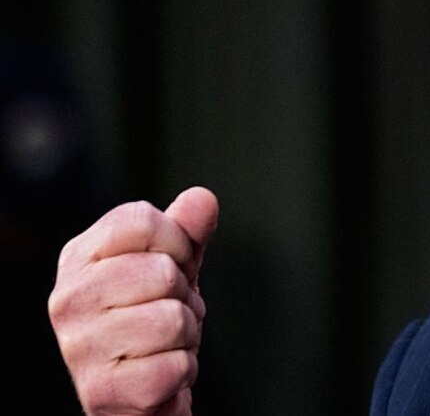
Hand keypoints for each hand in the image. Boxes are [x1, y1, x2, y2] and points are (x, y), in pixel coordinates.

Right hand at [48, 187, 219, 415]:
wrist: (139, 389)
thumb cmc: (153, 316)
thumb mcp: (174, 264)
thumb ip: (187, 229)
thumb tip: (202, 198)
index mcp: (79, 258)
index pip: (140, 220)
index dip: (177, 241)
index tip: (175, 263)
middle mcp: (68, 299)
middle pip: (163, 271)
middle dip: (184, 295)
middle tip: (166, 311)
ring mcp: (79, 347)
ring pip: (173, 319)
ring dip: (186, 335)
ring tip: (162, 342)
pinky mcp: (102, 390)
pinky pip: (175, 365)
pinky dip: (182, 370)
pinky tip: (159, 372)